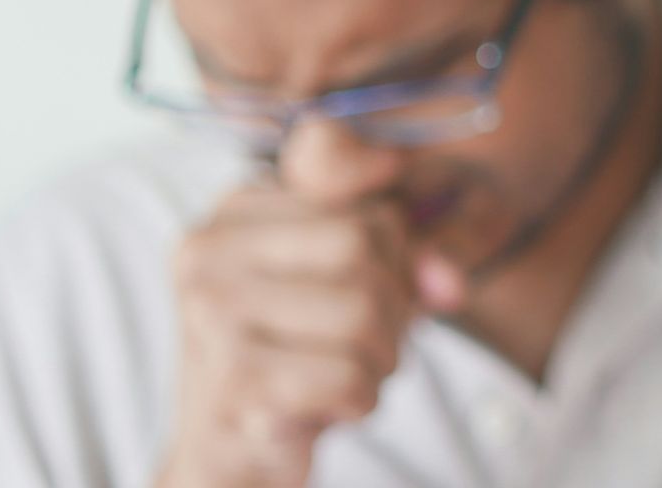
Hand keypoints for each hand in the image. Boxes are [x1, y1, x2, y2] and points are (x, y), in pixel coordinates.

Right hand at [156, 181, 465, 487]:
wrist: (227, 451)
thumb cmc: (295, 357)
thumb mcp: (349, 284)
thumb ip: (408, 258)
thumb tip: (451, 283)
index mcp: (237, 211)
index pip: (368, 210)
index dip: (401, 263)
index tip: (384, 298)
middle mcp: (210, 249)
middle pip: (362, 248)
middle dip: (394, 309)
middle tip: (372, 347)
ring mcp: (212, 312)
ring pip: (361, 312)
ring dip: (381, 360)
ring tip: (351, 375)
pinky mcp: (231, 378)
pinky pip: (347, 375)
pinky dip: (362, 399)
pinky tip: (332, 406)